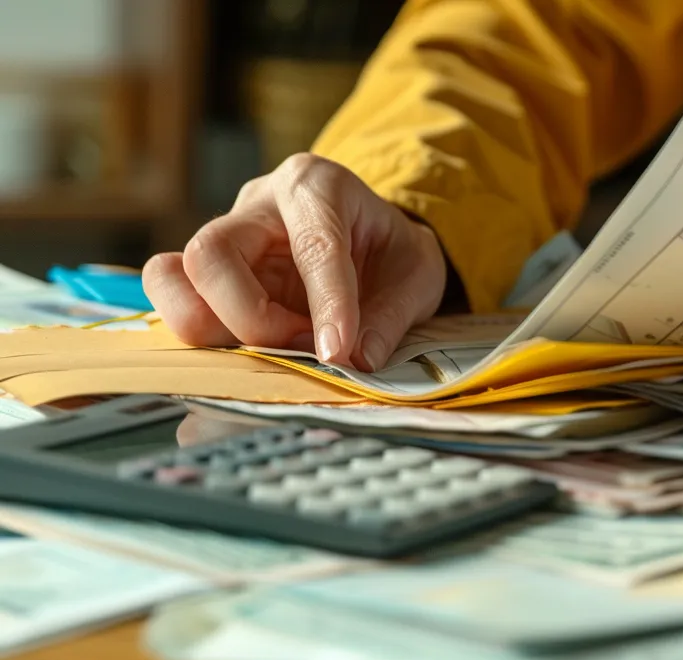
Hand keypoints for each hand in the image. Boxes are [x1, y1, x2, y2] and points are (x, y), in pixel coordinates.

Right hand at [144, 153, 446, 370]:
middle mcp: (256, 204)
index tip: (339, 351)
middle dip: (251, 318)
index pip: (313, 245)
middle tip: (302, 349)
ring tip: (274, 352)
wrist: (373, 237)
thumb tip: (358, 360)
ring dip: (215, 330)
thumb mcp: (417, 275)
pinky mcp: (205, 276)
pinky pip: (175, 300)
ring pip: (174, 278)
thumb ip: (391, 315)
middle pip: (212, 253)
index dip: (326, 303)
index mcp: (317, 186)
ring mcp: (223, 238)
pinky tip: (249, 353)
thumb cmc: (390, 249)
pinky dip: (201, 336)